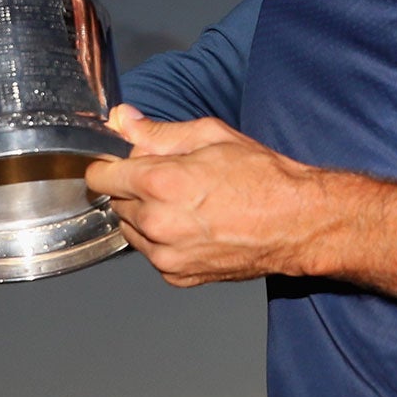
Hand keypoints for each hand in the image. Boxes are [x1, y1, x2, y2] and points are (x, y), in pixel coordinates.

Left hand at [87, 106, 324, 286]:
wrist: (296, 223)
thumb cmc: (263, 178)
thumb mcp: (212, 136)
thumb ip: (159, 132)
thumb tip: (124, 121)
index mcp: (159, 183)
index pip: (101, 177)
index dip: (108, 166)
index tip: (118, 164)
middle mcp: (157, 223)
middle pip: (117, 203)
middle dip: (134, 189)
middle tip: (171, 180)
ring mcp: (166, 255)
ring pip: (131, 230)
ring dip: (146, 216)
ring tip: (186, 204)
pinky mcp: (178, 275)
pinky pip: (152, 253)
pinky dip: (163, 241)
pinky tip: (193, 226)